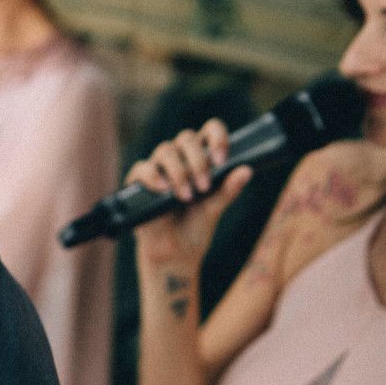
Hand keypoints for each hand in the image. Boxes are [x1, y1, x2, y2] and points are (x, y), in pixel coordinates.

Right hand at [129, 118, 253, 266]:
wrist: (174, 253)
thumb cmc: (196, 227)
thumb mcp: (216, 208)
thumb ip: (229, 189)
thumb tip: (247, 169)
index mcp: (201, 159)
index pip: (209, 131)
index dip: (217, 138)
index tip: (222, 160)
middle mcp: (179, 159)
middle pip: (186, 138)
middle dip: (197, 161)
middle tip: (204, 186)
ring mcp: (158, 169)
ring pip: (165, 150)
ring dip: (179, 172)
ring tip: (186, 196)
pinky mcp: (138, 182)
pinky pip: (143, 168)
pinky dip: (153, 176)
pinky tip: (163, 190)